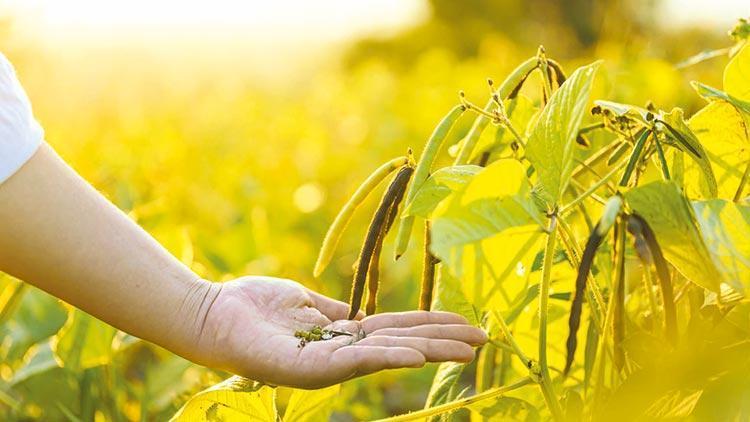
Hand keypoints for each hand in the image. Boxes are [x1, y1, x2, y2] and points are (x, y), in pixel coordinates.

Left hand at [194, 276, 486, 388]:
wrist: (212, 314)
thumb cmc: (253, 305)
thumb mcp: (303, 303)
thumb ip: (333, 311)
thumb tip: (358, 313)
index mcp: (342, 335)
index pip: (398, 329)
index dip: (433, 326)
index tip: (467, 323)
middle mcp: (340, 352)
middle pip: (402, 342)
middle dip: (444, 341)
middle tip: (485, 339)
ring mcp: (326, 362)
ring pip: (386, 355)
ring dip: (428, 351)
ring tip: (465, 349)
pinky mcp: (306, 367)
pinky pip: (352, 362)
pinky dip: (385, 358)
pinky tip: (414, 355)